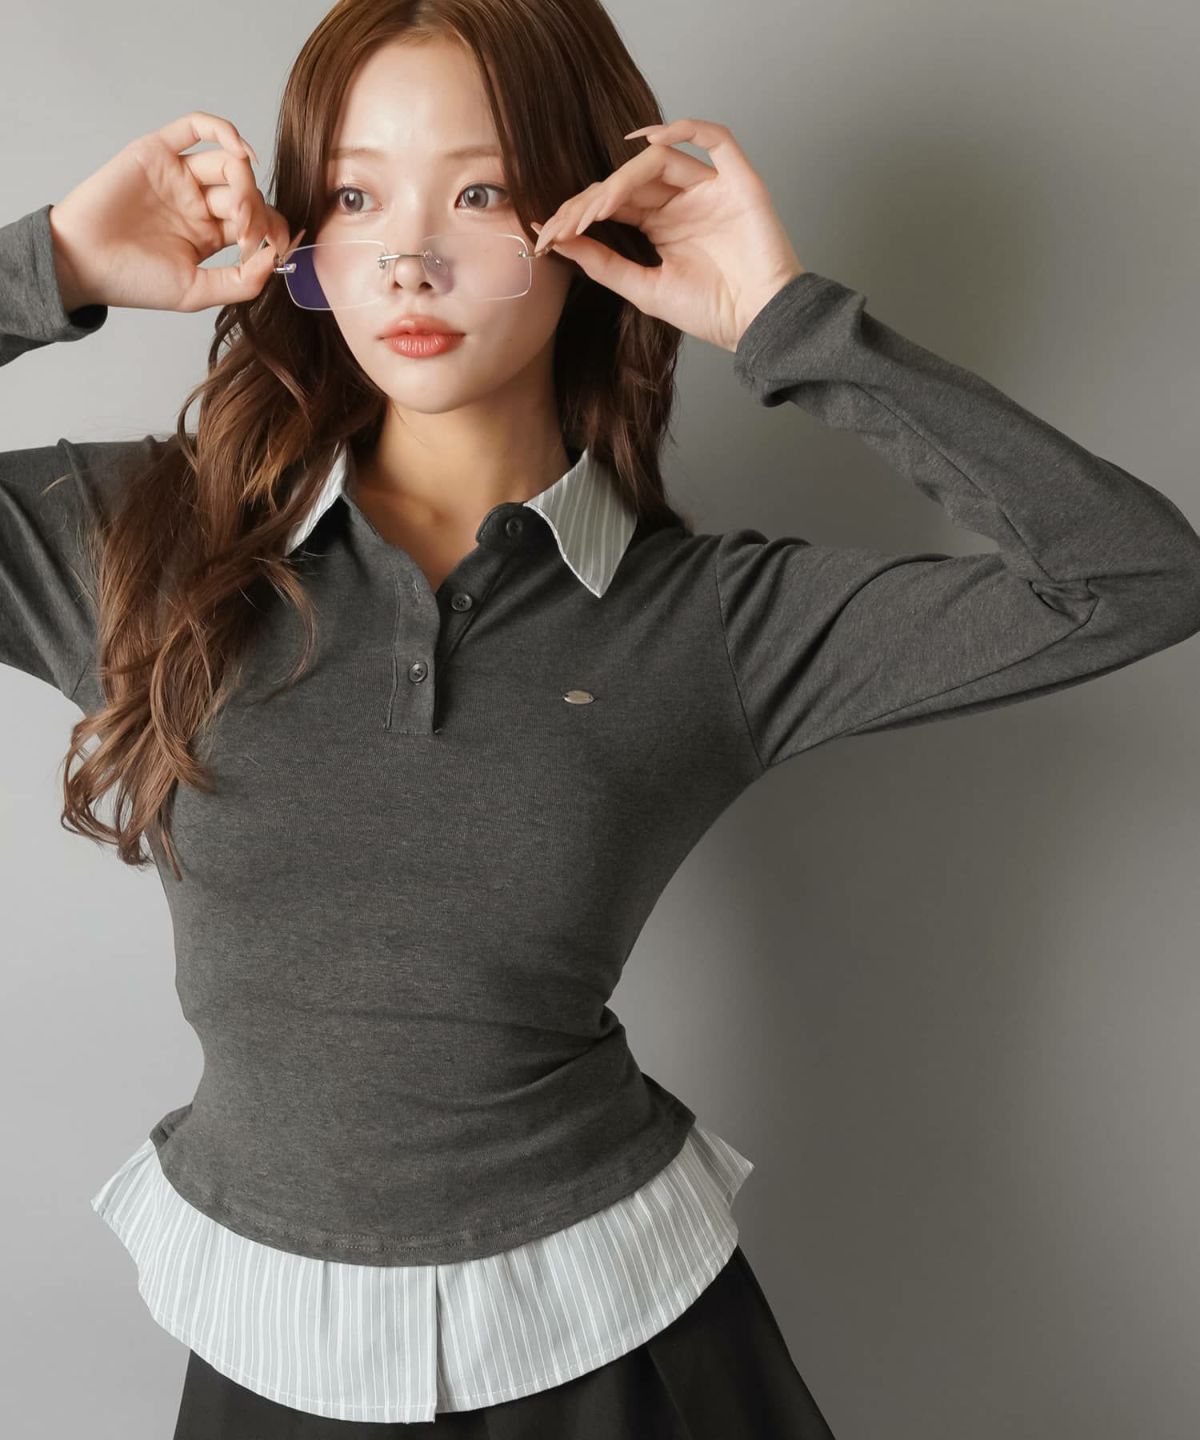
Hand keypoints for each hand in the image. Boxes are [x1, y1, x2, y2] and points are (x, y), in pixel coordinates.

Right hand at [47, 110, 305, 314]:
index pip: (258, 222)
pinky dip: (224, 130)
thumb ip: (242, 281)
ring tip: (240, 211)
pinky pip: (196, 127)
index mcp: (211, 233)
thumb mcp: (197, 292)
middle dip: (257, 213)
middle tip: (247, 236)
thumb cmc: (134, 282)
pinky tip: (241, 153)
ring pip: (229, 163)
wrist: (82, 264)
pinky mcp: (158, 151)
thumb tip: (276, 256)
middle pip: (247, 192)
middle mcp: (198, 201)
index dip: (273, 232)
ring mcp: (179, 175)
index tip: (277, 248)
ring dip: (246, 183)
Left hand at [531, 117, 807, 352]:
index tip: (548, 235)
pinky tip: (649, 143)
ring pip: (660, 161)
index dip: (579, 214)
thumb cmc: (711, 312)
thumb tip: (558, 240)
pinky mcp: (738, 182)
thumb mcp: (644, 288)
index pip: (613, 203)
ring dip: (623, 178)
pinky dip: (685, 129)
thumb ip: (603, 263)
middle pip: (629, 180)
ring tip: (599, 207)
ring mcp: (710, 189)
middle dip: (593, 199)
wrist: (758, 323)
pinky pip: (715, 139)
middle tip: (565, 223)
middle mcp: (682, 201)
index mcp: (660, 225)